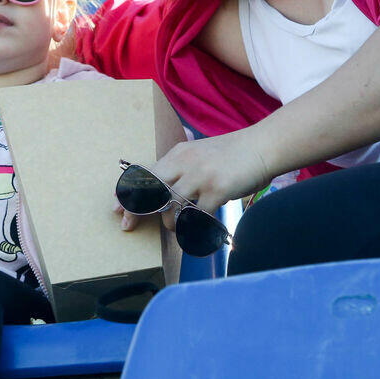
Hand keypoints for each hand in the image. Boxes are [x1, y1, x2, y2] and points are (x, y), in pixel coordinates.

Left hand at [113, 131, 272, 231]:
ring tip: (178, 226)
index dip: (127, 193)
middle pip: (149, 190)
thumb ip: (182, 165)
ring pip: (170, 206)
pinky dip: (194, 228)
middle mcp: (185, 163)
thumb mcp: (200, 152)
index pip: (145, 174)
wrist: (263, 146)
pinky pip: (196, 217)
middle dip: (136, 210)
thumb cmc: (234, 153)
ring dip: (170, 222)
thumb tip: (162, 185)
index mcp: (178, 153)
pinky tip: (198, 231)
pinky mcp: (216, 190)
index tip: (116, 208)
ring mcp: (200, 176)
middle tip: (128, 226)